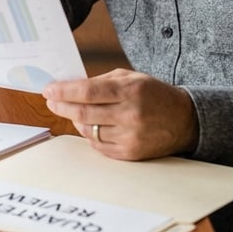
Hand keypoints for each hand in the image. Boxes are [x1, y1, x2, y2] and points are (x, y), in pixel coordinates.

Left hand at [42, 69, 199, 160]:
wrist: (184, 120)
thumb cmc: (153, 94)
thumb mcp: (131, 78)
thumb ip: (100, 80)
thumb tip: (69, 87)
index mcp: (130, 90)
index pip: (87, 91)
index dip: (64, 91)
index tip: (48, 90)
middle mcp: (130, 114)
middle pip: (83, 113)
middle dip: (61, 106)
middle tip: (51, 101)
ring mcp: (130, 137)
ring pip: (88, 130)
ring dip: (76, 120)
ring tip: (76, 111)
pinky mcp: (130, 153)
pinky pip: (98, 145)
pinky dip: (90, 135)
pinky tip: (92, 125)